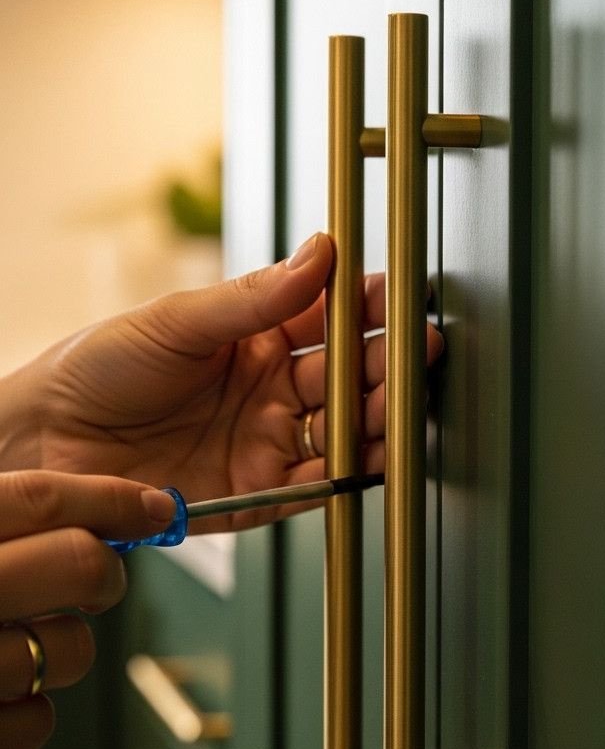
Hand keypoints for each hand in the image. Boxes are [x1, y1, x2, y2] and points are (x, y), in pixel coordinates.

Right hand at [0, 471, 177, 748]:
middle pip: (77, 563)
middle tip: (95, 580)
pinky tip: (3, 696)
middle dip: (104, 571)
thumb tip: (86, 514)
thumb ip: (4, 530)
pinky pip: (37, 723)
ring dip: (64, 650)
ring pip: (73, 650)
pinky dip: (29, 714)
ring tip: (20, 646)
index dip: (109, 500)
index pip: (40, 500)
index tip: (153, 507)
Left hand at [13, 234, 442, 528]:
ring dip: (376, 420)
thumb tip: (319, 254)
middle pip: (348, 378)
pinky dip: (346, 475)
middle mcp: (269, 392)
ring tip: (399, 405)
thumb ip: (254, 297)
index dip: (367, 309)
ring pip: (342, 432)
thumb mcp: (177, 320)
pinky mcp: (255, 495)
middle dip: (386, 365)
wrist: (45, 439)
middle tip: (414, 351)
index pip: (329, 319)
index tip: (397, 297)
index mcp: (254, 339)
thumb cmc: (98, 369)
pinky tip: (369, 458)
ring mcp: (265, 442)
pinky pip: (313, 487)